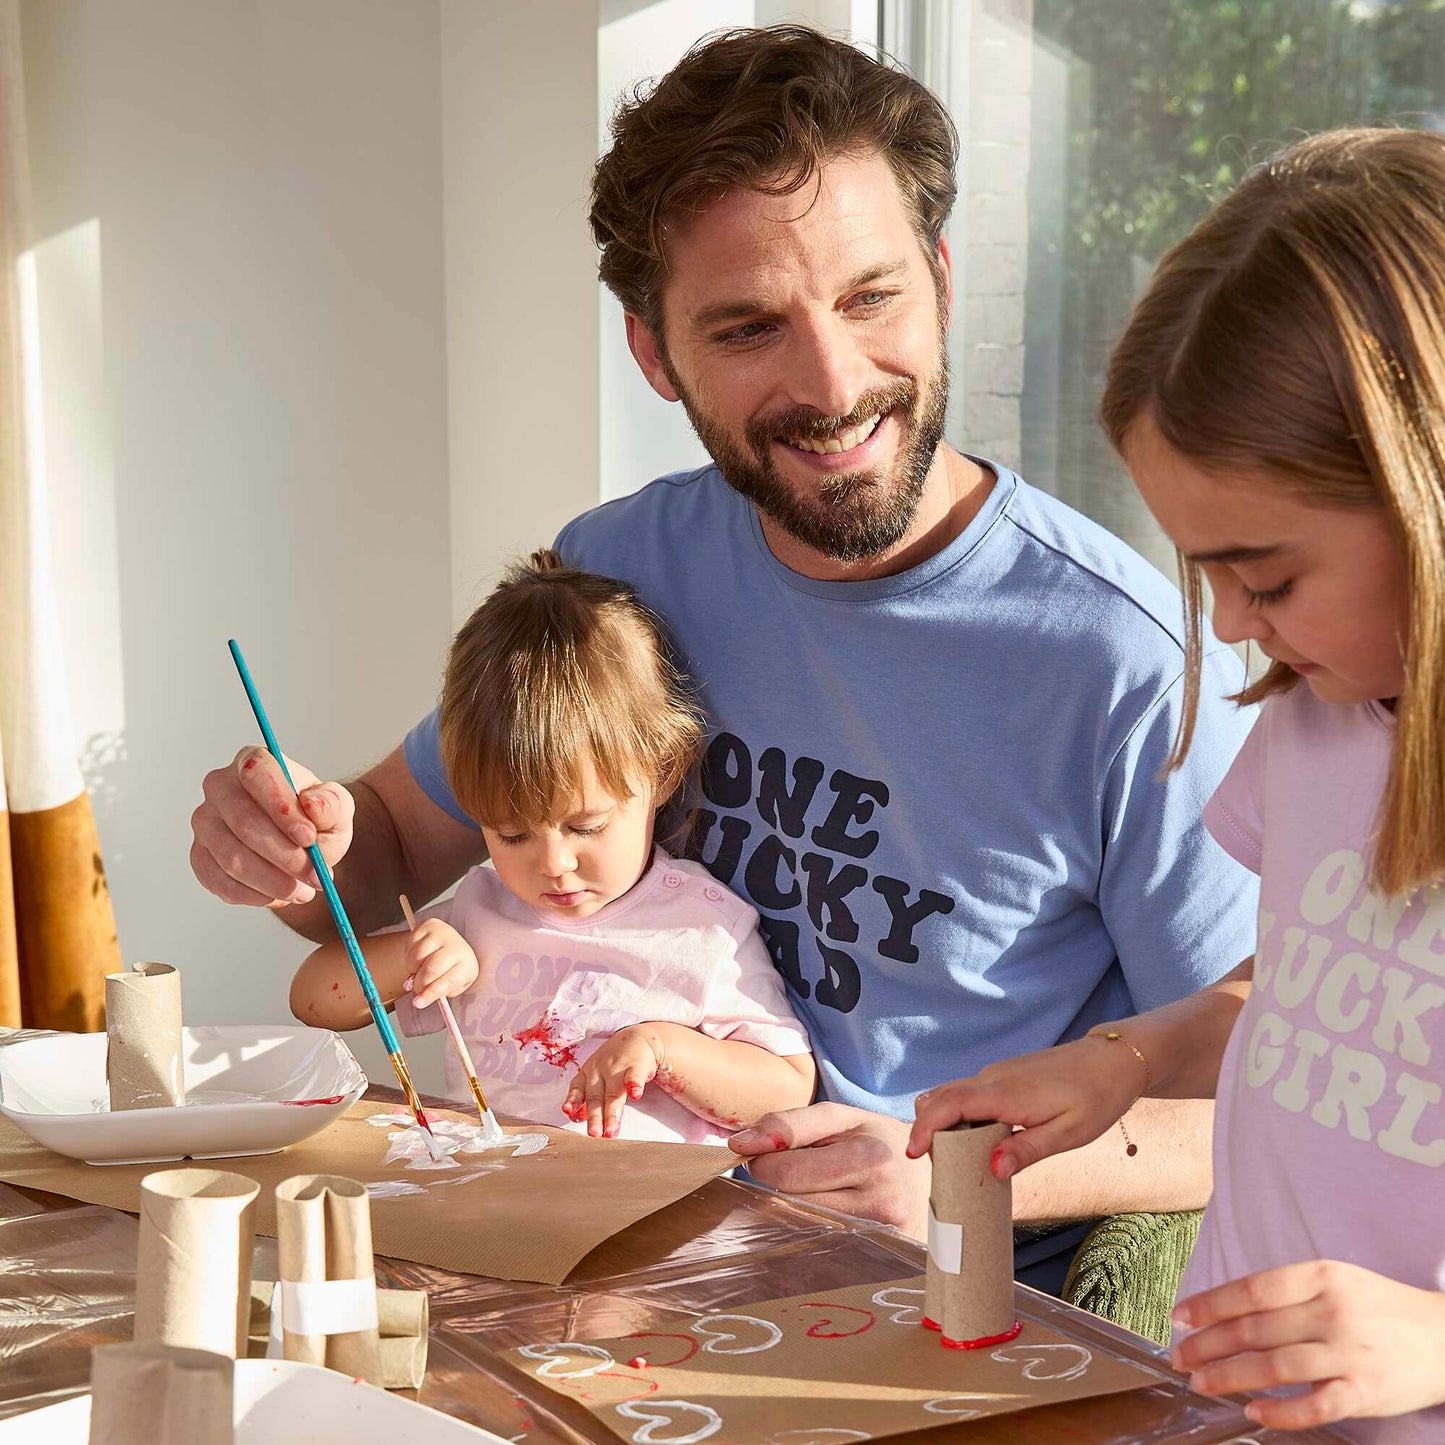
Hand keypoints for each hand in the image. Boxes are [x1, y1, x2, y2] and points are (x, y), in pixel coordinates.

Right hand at [190, 747, 353, 906]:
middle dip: (284, 856)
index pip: (258, 775)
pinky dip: (253, 895)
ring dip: (272, 881)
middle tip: (315, 877)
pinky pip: (219, 881)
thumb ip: (331, 803)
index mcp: (253, 762)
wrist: (302, 844)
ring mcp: (205, 822)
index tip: (308, 838)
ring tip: (303, 891)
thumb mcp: (337, 808)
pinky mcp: (199, 855)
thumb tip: (313, 805)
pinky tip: (278, 896)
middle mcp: (220, 787)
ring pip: (231, 857)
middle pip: (244, 822)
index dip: (282, 808)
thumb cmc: (315, 818)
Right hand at [404, 919, 478, 1007]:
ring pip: (416, 957)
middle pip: (430, 969)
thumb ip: (436, 994)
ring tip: (420, 970)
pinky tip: (418, 957)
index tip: (418, 1003)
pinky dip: (408, 956)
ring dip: (412, 969)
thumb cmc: (451, 970)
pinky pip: (409, 944)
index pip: (448, 982)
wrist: (451, 944)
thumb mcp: (451, 986)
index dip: (430, 994)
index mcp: (466, 966)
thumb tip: (418, 999)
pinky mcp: (429, 925)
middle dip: (419, 983)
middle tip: (416, 989)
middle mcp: (457, 946)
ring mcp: (443, 933)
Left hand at [562, 1026, 661, 1138]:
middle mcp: (600, 1071)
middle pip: (595, 1098)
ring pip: (614, 1094)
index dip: (573, 1101)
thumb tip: (575, 1118)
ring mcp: (618, 1068)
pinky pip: (634, 1076)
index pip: (578, 1089)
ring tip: (611, 1131)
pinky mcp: (637, 1065)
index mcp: (587, 1074)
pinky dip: (635, 1085)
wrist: (638, 1038)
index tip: (568, 1113)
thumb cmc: (613, 1063)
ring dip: (612, 1113)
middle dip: (594, 1118)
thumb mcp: (596, 1076)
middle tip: (594, 1135)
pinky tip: (635, 1094)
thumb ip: (586, 1097)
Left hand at [728, 1103, 929, 1239]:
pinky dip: (814, 1233)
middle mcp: (882, 1201)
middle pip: (792, 1203)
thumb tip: (739, 1143)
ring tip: (819, 1190)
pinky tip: (828, 1217)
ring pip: (804, 1228)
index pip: (786, 1173)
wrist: (936, 1179)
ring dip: (797, 1208)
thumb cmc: (879, 1142)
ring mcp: (885, 1238)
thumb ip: (790, 1123)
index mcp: (870, 1157)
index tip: (757, 1151)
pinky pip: (825, 1251)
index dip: (762, 1161)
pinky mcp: (883, 1261)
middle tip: (796, 1169)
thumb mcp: (842, 1118)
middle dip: (780, 1183)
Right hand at [907, 1034, 1142, 1179]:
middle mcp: (994, 1078)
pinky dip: (958, 1114)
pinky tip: (975, 1139)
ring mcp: (996, 1073)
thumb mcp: (1068, 1133)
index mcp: (1007, 1093)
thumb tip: (993, 1169)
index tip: (913, 1153)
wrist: (1113, 1060)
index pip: (949, 1104)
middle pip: (941, 1098)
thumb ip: (1028, 1150)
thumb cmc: (1096, 1098)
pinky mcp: (1002, 1075)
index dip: (925, 1128)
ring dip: (942, 1122)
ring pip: (952, 1093)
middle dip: (928, 1130)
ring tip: (953, 1157)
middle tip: (935, 1165)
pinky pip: (968, 1092)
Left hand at [1174, 1261, 1444, 1429]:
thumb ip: (1288, 1293)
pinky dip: (1281, 1412)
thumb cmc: (1379, 1307)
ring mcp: (1350, 1353)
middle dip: (1208, 1344)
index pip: (1250, 1290)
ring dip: (1230, 1377)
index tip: (1179, 1317)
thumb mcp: (1335, 1281)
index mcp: (1320, 1277)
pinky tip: (1254, 1413)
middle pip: (1254, 1330)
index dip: (1209, 1304)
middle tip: (1180, 1357)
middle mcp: (1332, 1312)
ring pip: (1275, 1367)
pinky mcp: (1366, 1392)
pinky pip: (1315, 1406)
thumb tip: (1229, 1310)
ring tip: (1202, 1382)